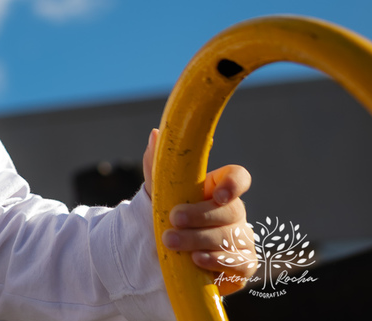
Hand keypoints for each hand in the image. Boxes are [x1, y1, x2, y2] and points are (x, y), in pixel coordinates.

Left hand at [142, 129, 256, 295]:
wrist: (167, 248)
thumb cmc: (168, 212)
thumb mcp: (160, 188)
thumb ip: (158, 163)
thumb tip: (156, 134)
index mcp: (220, 187)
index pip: (239, 177)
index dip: (234, 184)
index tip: (216, 194)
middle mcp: (236, 212)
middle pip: (230, 211)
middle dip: (200, 216)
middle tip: (173, 219)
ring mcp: (242, 238)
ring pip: (230, 238)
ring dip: (199, 239)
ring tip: (172, 241)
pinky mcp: (242, 265)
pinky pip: (238, 264)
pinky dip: (217, 261)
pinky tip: (197, 259)